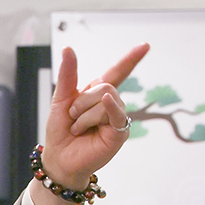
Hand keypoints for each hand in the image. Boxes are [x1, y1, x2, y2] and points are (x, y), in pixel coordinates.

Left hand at [38, 43, 148, 190]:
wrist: (58, 158)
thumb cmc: (60, 131)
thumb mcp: (61, 99)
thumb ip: (68, 74)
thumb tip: (68, 48)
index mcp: (97, 94)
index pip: (118, 72)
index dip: (131, 59)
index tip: (145, 46)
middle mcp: (110, 105)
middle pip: (105, 85)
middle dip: (82, 101)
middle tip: (72, 117)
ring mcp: (117, 118)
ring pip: (107, 98)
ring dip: (85, 115)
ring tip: (78, 129)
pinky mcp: (119, 133)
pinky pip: (117, 113)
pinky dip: (110, 107)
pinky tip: (106, 103)